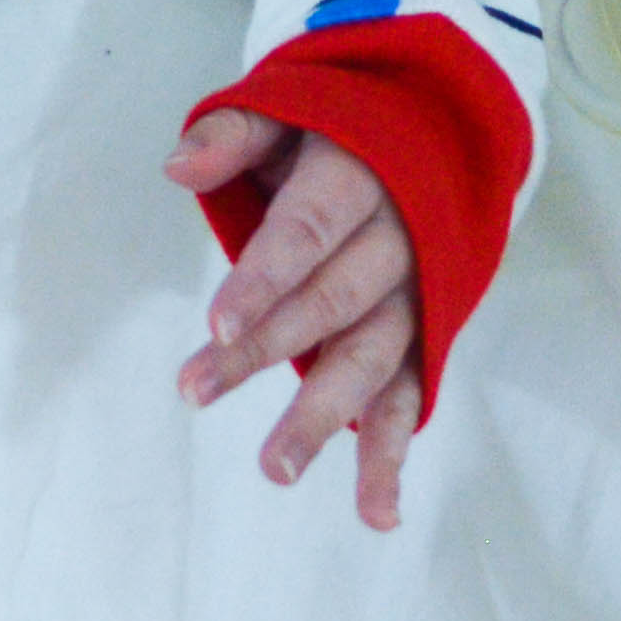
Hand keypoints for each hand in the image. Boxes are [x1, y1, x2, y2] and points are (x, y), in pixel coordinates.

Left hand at [160, 112, 425, 524]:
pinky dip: (394, 454)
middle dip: (267, 349)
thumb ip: (235, 135)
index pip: (310, 230)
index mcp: (361, 175)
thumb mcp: (294, 108)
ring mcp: (416, 292)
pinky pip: (413, 396)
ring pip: (374, 358)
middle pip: (333, 301)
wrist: (443, 127)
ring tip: (276, 469)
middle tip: (195, 390)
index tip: (217, 324)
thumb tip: (177, 167)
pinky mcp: (426, 333)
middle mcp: (397, 239)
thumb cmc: (343, 126)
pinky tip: (375, 512)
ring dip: (328, 416)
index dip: (267, 276)